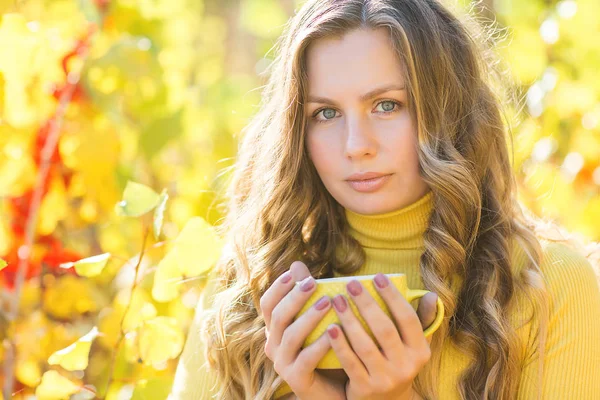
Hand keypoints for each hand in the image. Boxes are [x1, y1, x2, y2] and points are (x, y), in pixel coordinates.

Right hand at [260, 261, 345, 399]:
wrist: (335, 389)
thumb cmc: (327, 349)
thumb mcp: (318, 319)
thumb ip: (308, 294)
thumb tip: (296, 263)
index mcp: (275, 329)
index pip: (268, 304)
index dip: (278, 288)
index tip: (294, 273)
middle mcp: (273, 346)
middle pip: (277, 316)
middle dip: (295, 297)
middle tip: (313, 283)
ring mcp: (283, 364)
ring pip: (290, 336)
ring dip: (309, 317)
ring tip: (329, 302)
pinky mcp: (296, 380)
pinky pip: (306, 359)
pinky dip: (320, 344)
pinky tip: (335, 332)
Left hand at [326, 273, 438, 399]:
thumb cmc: (396, 363)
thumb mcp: (413, 346)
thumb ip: (420, 320)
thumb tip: (433, 294)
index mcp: (420, 351)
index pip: (408, 319)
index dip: (393, 296)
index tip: (378, 276)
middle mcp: (406, 366)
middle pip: (384, 329)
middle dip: (367, 303)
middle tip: (351, 283)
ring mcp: (386, 379)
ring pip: (365, 345)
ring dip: (349, 320)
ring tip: (337, 300)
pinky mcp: (365, 389)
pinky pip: (350, 363)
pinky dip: (339, 344)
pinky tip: (330, 327)